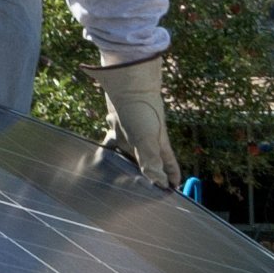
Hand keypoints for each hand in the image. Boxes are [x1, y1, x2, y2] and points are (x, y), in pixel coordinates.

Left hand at [88, 51, 180, 185]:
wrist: (128, 82)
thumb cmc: (141, 111)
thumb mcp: (146, 140)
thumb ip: (151, 162)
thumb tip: (159, 183)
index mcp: (158, 145)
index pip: (169, 165)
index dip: (171, 177)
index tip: (172, 190)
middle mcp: (147, 140)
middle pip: (150, 162)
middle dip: (149, 175)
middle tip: (144, 190)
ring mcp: (132, 131)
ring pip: (131, 153)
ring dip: (127, 164)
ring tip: (119, 178)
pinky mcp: (118, 123)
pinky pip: (114, 140)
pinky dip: (109, 149)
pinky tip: (101, 155)